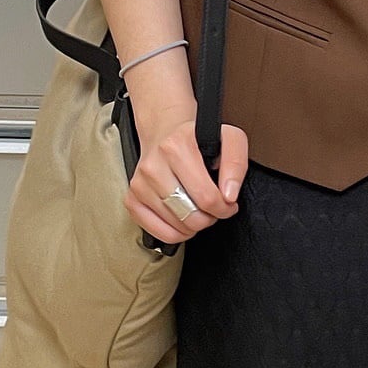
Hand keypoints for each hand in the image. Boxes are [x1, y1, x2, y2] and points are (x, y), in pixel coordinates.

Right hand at [123, 110, 248, 245]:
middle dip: (209, 218)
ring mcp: (140, 184)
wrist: (166, 133)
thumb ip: (236, 163)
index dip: (224, 207)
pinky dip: (175, 233)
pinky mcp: (132, 199)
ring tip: (200, 210)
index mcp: (177, 146)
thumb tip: (229, 194)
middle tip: (215, 208)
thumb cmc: (198, 139)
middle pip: (189, 214)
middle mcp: (154, 165)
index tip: (228, 203)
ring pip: (174, 226)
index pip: (205, 196)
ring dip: (194, 226)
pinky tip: (183, 219)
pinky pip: (156, 232)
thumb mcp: (229, 139)